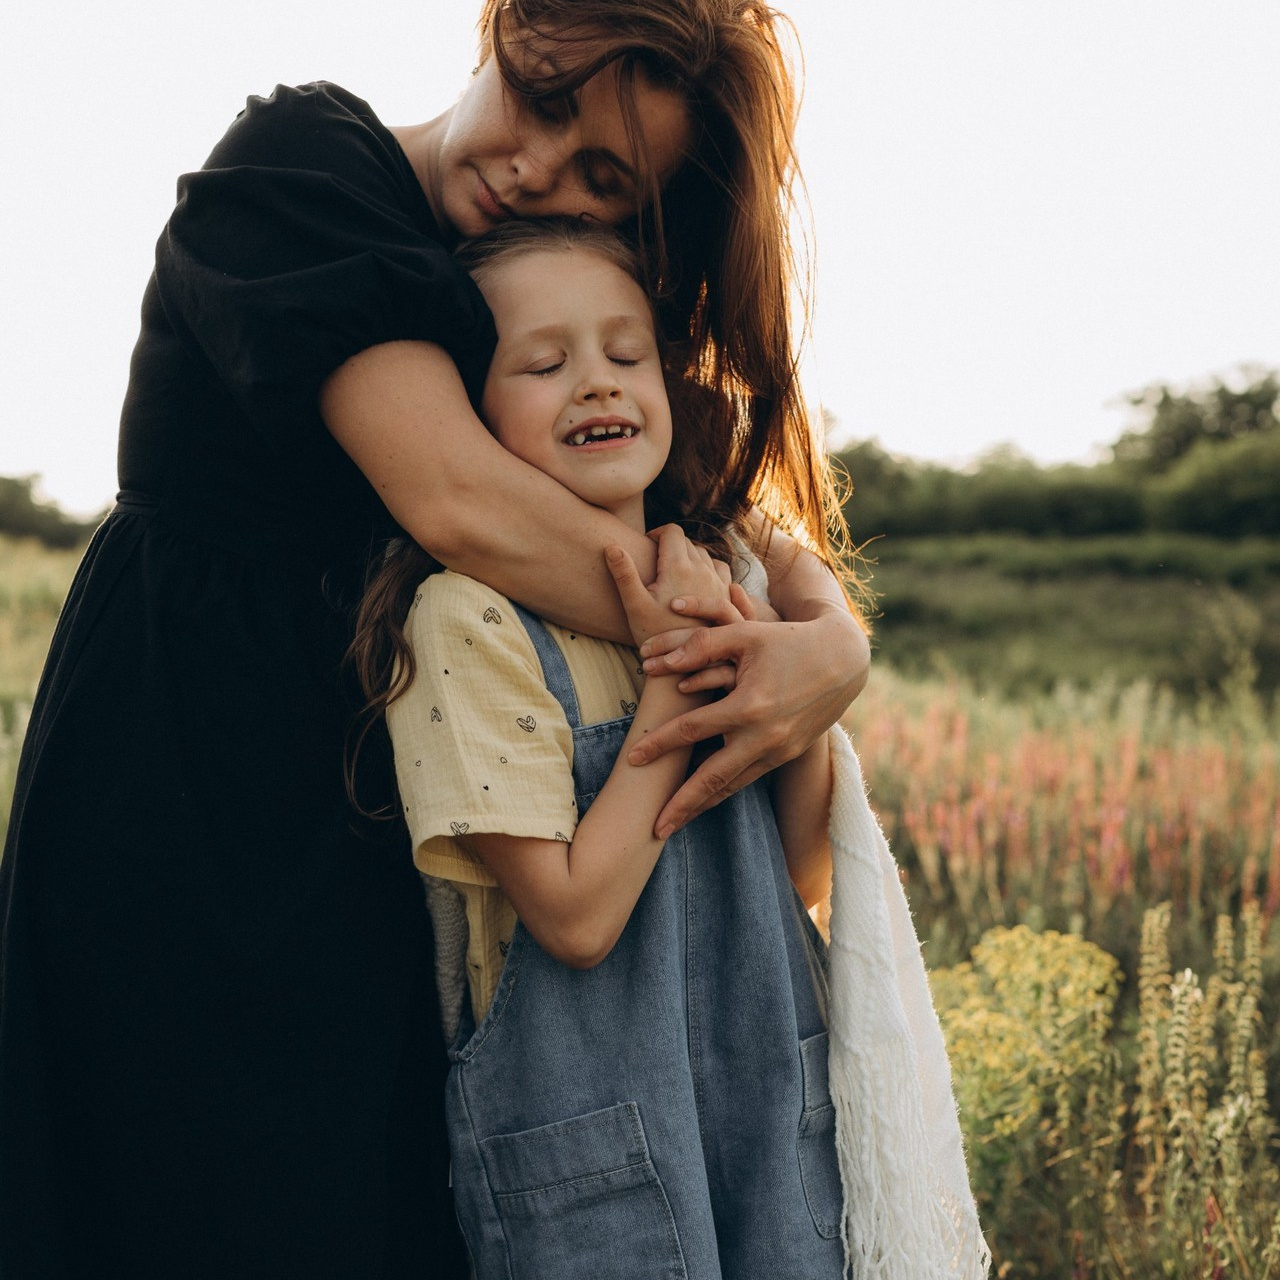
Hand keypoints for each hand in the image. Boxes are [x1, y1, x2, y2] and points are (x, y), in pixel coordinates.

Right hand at [605, 525, 735, 648]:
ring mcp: (719, 582)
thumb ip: (624, 574)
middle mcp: (703, 570)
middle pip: (688, 542)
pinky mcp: (727, 596)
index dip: (657, 532)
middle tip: (655, 558)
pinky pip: (720, 570)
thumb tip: (611, 547)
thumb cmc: (655, 636)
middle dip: (671, 545)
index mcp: (679, 567)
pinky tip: (696, 582)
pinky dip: (707, 568)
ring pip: (705, 555)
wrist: (687, 665)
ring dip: (689, 556)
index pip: (671, 532)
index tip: (647, 543)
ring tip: (673, 570)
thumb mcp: (635, 605)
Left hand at [631, 607, 867, 831]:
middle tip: (652, 829)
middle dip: (681, 806)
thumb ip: (700, 645)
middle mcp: (764, 736)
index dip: (659, 744)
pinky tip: (707, 801)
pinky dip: (725, 792)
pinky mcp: (788, 753)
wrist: (842, 658)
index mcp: (749, 706)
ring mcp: (779, 750)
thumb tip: (658, 662)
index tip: (633, 759)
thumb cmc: (788, 640)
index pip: (691, 730)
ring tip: (674, 824)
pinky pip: (749, 778)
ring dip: (702, 807)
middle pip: (712, 779)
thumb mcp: (744, 634)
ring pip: (733, 787)